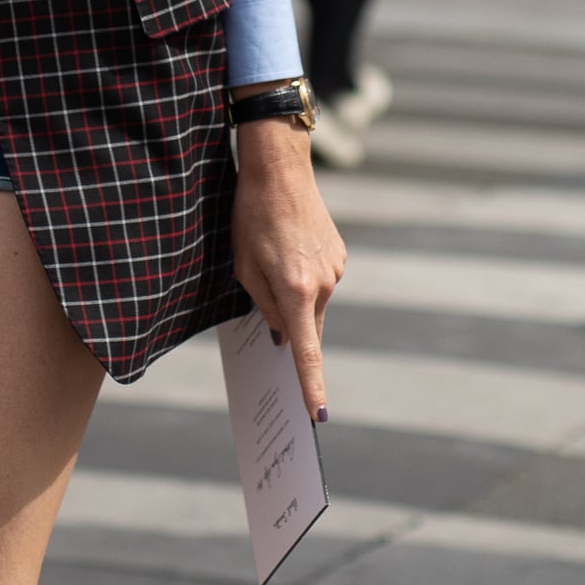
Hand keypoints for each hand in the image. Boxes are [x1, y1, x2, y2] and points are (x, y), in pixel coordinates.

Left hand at [231, 120, 346, 418]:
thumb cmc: (252, 218)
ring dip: (295, 298)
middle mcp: (323, 285)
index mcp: (295, 291)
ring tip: (271, 261)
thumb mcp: (244, 267)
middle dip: (291, 331)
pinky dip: (304, 280)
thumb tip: (284, 337)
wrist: (281, 170)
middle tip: (268, 316)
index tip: (317, 414)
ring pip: (314, 304)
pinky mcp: (340, 256)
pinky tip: (287, 252)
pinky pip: (320, 283)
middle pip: (308, 328)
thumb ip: (265, 307)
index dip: (311, 386)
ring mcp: (336, 270)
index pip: (306, 352)